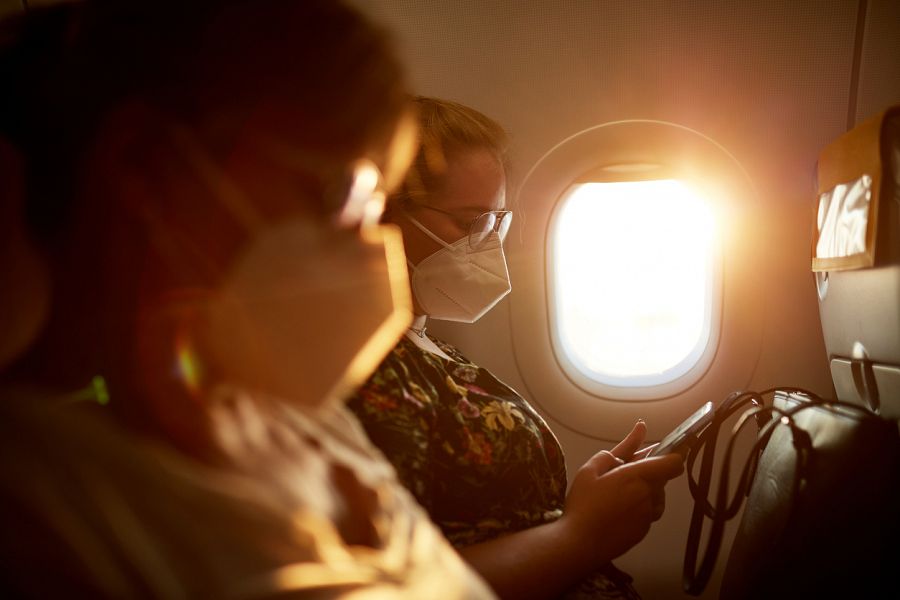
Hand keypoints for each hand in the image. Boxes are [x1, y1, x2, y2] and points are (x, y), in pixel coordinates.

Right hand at [560, 421, 683, 563]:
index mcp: (636, 476)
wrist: (580, 543)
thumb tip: (633, 437)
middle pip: (662, 479)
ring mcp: (648, 516)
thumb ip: (610, 454)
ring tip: (618, 495)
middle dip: (649, 473)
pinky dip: (640, 508)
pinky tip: (618, 511)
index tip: (668, 452)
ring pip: (657, 496)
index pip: (672, 464)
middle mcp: (648, 495)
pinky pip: (649, 513)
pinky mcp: (644, 531)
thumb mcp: (588, 471)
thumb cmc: (582, 504)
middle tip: (625, 474)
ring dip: (646, 491)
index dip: (674, 456)